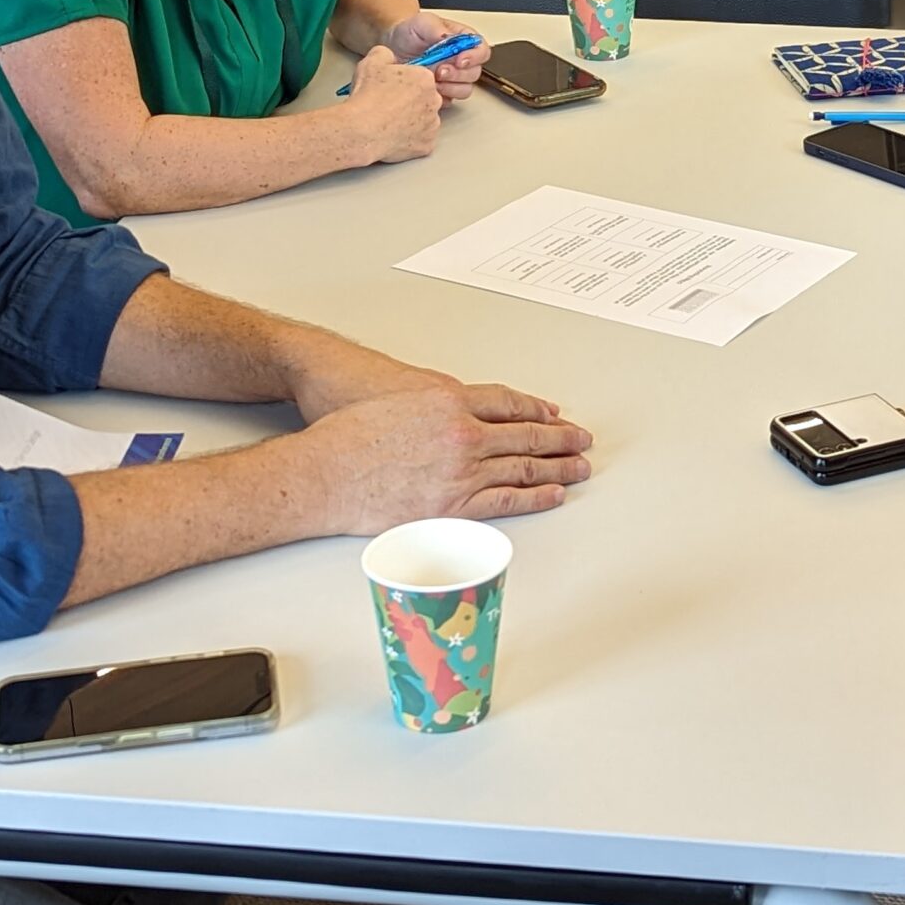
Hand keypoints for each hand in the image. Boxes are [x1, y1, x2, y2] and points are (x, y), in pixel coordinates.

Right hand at [304, 381, 593, 530]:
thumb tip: (460, 413)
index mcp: (449, 400)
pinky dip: (533, 497)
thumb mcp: (399, 399)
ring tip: (579, 467)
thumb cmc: (347, 432)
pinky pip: (504, 501)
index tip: (554, 415)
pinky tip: (552, 494)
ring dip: (557, 468)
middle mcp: (462, 433)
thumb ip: (436, 405)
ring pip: (523, 467)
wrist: (322, 468)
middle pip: (525, 435)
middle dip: (560, 439)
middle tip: (582, 441)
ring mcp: (459, 470)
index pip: (509, 403)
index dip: (536, 409)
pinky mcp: (451, 505)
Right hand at [341, 43, 443, 163]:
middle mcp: (435, 101)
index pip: (419, 79)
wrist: (361, 129)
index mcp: (425, 79)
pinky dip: (409, 140)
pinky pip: (420, 140)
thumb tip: (389, 57)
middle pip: (425, 99)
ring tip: (389, 122)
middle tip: (389, 106)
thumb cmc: (368, 96)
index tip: (391, 89)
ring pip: (424, 120)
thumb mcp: (372, 62)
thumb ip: (385, 54)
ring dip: (411, 121)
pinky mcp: (427, 145)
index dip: (403, 84)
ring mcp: (432, 125)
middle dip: (410, 102)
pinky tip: (393, 135)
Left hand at [381, 12, 489, 101]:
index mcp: (464, 42)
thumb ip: (435, 27)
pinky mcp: (442, 92)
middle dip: (458, 75)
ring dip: (450, 88)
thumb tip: (447, 37)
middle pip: (475, 73)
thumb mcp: (421, 22)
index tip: (460, 60)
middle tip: (440, 71)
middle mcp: (461, 61)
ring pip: (465, 90)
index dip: (475, 57)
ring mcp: (453, 78)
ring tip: (432, 79)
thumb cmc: (410, 33)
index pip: (481, 51)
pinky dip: (439, 97)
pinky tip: (426, 88)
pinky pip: (449, 101)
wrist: (393, 46)